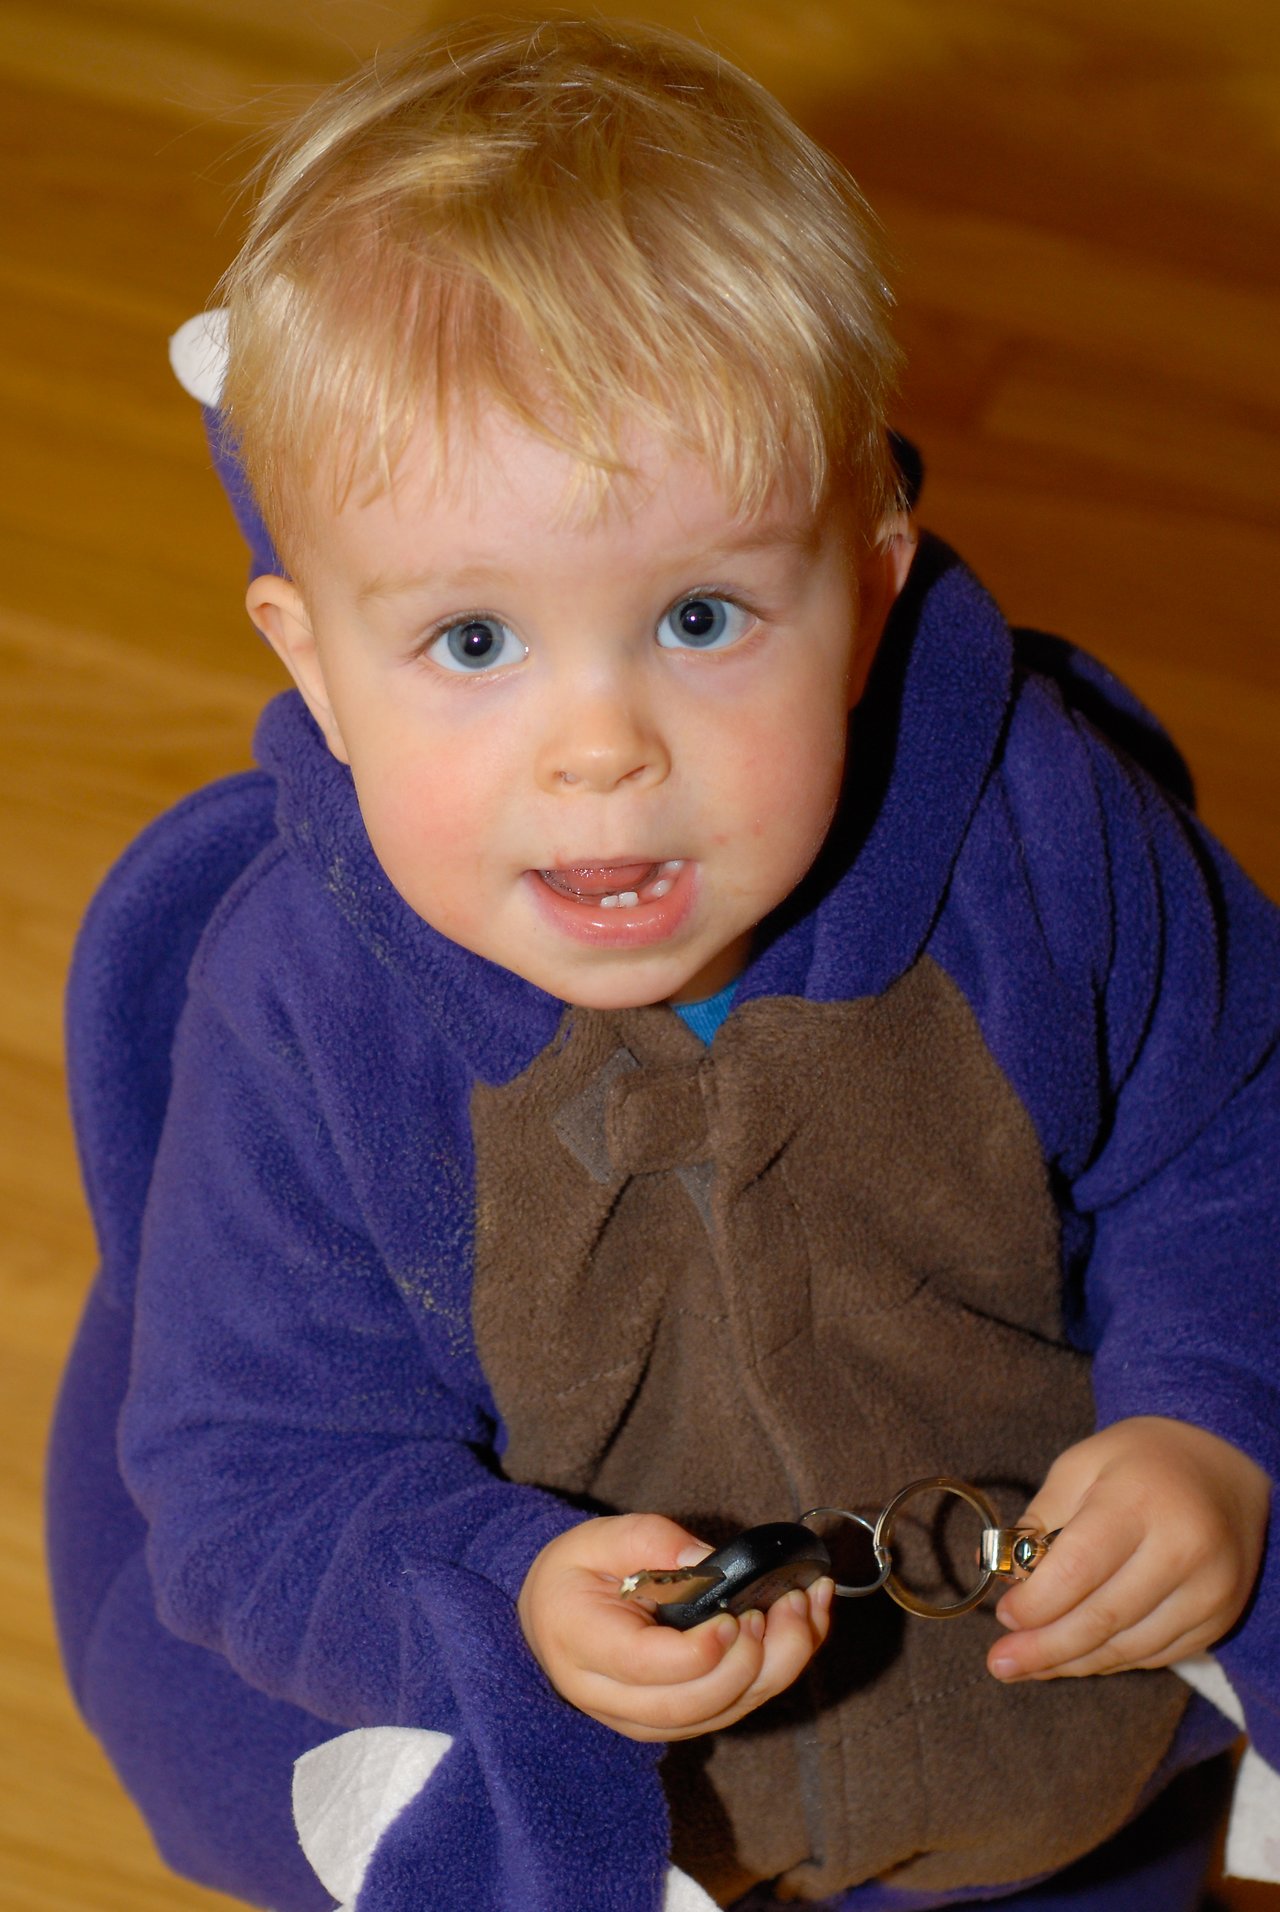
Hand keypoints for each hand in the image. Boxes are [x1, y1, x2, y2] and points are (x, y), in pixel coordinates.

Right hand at [518, 1513, 832, 1740]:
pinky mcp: (678, 1723)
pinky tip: (803, 1625)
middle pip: (693, 1705)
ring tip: (803, 1607)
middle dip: (750, 1661)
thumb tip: (712, 1563)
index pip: (649, 1668)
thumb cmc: (576, 1573)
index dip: (701, 1651)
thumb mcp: (601, 1538)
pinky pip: (734, 1709)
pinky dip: (777, 1672)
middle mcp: (613, 1700)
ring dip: (777, 1667)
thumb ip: (653, 1542)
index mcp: (584, 1647)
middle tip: (781, 1606)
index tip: (734, 1615)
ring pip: (723, 1715)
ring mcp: (646, 1721)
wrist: (552, 1617)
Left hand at [988, 1416, 1269, 1682]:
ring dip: (1073, 1662)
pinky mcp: (1219, 1619)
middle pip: (1102, 1618)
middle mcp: (1183, 1550)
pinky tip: (1076, 1657)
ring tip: (1029, 1666)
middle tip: (1002, 1664)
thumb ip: (1042, 1518)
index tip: (1004, 1616)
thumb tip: (1004, 1576)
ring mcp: (1209, 1591)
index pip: (1079, 1569)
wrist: (1227, 1470)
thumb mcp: (1082, 1464)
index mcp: (1139, 1501)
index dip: (1036, 1603)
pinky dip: (1110, 1660)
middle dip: (1045, 1648)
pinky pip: (1155, 1654)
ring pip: (1128, 1647)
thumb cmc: (1141, 1462)